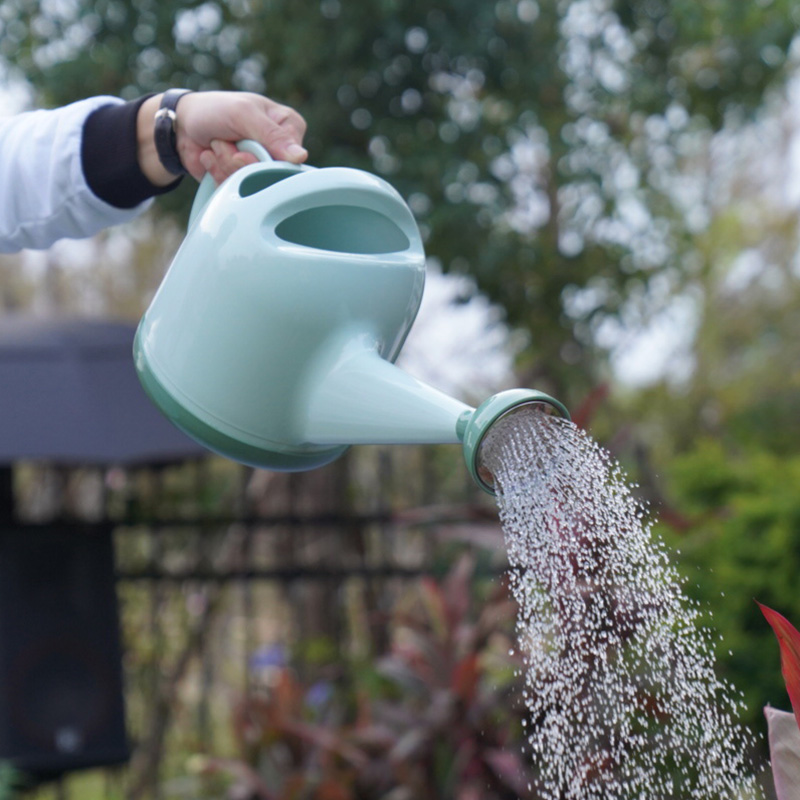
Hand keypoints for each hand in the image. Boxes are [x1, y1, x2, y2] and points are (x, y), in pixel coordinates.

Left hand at [138, 91, 307, 185]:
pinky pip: (236, 190)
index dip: (265, 154)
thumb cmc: (214, 110)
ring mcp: (259, 166)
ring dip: (225, 164)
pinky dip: (218, 174)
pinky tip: (212, 158)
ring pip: (251, 183)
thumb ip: (272, 136)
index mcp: (288, 127)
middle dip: (240, 160)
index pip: (291, 157)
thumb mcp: (243, 115)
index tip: (246, 138)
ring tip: (217, 145)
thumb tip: (301, 158)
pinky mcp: (243, 181)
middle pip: (269, 173)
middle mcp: (278, 150)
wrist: (181, 125)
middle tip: (227, 141)